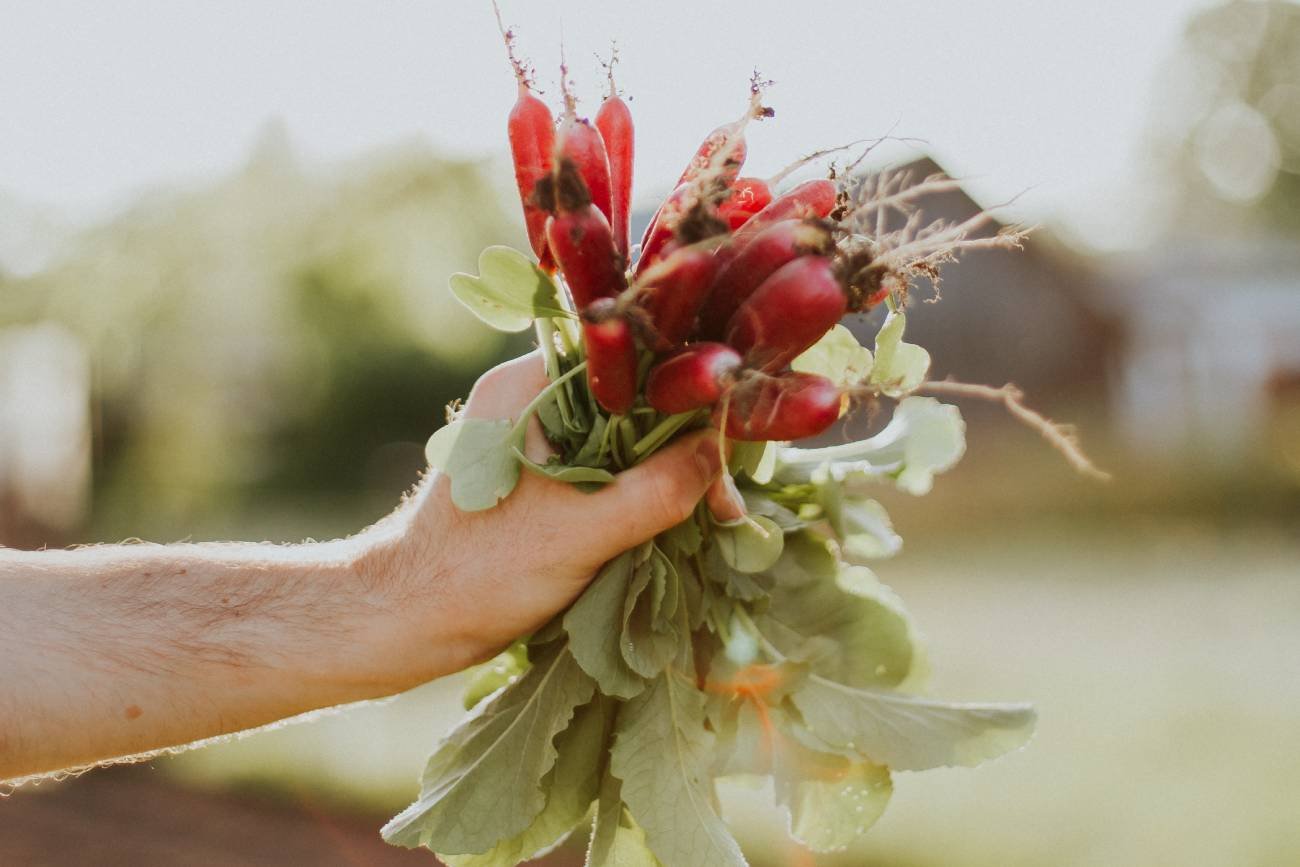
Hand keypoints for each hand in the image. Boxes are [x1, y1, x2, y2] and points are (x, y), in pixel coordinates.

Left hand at [358, 351, 731, 689]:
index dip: (688, 389)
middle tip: (729, 492)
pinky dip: (642, 487)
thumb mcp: (580, 532)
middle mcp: (530, 394)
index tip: (730, 432)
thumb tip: (721, 452)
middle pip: (634, 395)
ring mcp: (534, 434)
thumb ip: (656, 489)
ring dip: (668, 469)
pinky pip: (607, 463)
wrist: (404, 621)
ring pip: (625, 433)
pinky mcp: (539, 473)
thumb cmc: (476, 573)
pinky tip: (677, 519)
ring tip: (715, 511)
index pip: (629, 357)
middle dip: (685, 438)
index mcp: (527, 383)